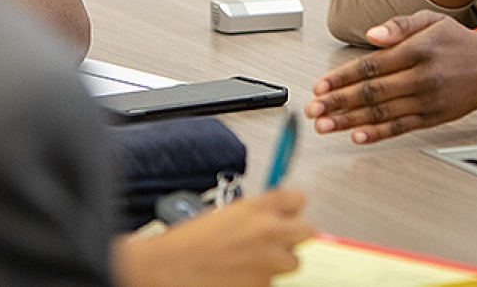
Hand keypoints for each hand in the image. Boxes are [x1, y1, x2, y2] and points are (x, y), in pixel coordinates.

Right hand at [113, 188, 314, 286]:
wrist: (169, 269)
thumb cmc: (188, 242)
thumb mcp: (224, 213)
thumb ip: (254, 212)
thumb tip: (271, 215)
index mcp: (258, 207)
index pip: (297, 198)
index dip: (291, 206)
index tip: (287, 211)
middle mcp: (269, 232)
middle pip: (307, 230)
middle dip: (294, 235)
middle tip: (279, 239)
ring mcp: (269, 261)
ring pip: (293, 261)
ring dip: (278, 261)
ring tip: (252, 261)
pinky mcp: (264, 286)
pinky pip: (272, 281)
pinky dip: (260, 279)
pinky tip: (239, 274)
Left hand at [306, 10, 476, 144]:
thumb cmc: (458, 42)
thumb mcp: (431, 20)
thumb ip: (398, 26)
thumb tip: (371, 35)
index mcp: (418, 50)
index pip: (372, 66)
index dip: (342, 77)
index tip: (320, 85)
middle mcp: (422, 77)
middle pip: (372, 93)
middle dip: (338, 102)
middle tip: (314, 108)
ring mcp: (427, 100)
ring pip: (381, 113)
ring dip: (349, 121)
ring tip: (325, 125)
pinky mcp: (432, 118)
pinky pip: (400, 128)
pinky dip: (377, 134)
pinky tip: (357, 135)